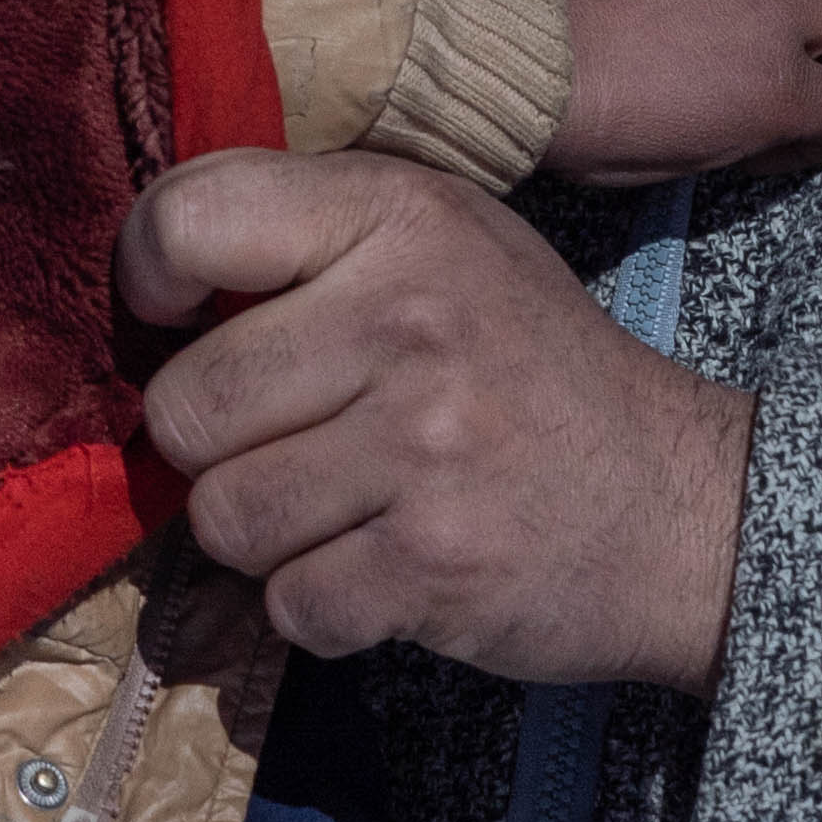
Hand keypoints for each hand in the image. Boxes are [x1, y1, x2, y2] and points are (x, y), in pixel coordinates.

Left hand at [122, 149, 758, 690]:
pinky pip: (288, 605)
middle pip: (186, 407)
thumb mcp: (443, 245)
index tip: (182, 317)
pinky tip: (385, 568)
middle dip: (218, 446)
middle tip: (292, 442)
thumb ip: (308, 235)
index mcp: (402, 215)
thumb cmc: (528, 369)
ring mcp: (425, 448)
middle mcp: (411, 320)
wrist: (680, 505)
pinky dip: (323, 606)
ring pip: (223, 519)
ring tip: (344, 508)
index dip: (150, 279)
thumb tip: (141, 283)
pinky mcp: (433, 567)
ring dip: (267, 537)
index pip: (188, 221)